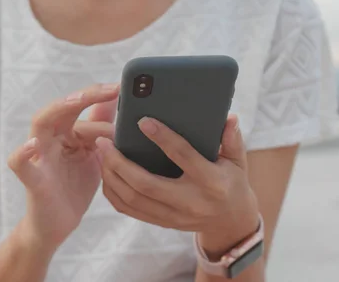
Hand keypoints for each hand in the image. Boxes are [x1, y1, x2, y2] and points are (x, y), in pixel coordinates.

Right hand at [7, 84, 118, 250]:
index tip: (122, 88)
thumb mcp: (95, 155)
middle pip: (61, 108)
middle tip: (108, 89)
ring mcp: (40, 157)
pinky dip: (23, 153)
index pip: (83, 108)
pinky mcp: (33, 180)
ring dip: (58, 109)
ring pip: (40, 124)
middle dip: (84, 96)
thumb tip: (117, 101)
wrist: (59, 224)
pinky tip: (33, 145)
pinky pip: (20, 164)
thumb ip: (101, 129)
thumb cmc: (75, 186)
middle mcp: (51, 138)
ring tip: (77, 100)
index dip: (101, 98)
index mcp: (68, 132)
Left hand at [96, 115, 259, 257]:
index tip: (142, 121)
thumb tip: (229, 118)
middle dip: (120, 162)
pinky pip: (130, 210)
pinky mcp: (162, 222)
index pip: (183, 157)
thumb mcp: (238, 161)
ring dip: (111, 176)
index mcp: (211, 182)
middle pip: (146, 185)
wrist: (231, 222)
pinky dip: (114, 192)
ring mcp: (174, 216)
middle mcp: (190, 202)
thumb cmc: (232, 182)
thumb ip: (232, 139)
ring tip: (100, 153)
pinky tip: (106, 173)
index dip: (163, 138)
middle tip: (104, 141)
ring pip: (133, 199)